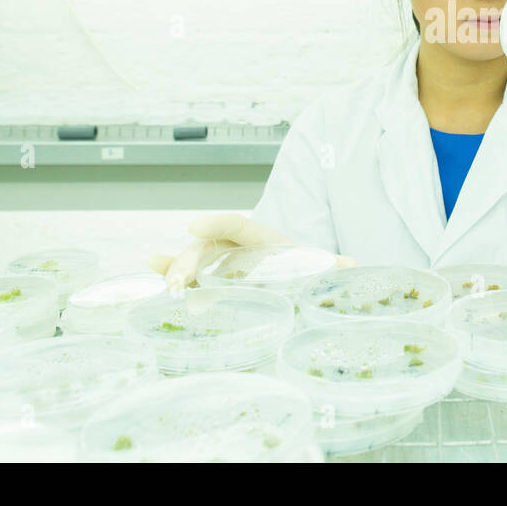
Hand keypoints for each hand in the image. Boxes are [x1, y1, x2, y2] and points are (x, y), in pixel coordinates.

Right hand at [147, 213, 355, 289]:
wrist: (292, 272)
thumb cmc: (300, 266)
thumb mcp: (313, 265)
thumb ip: (330, 266)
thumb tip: (352, 265)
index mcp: (260, 238)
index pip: (236, 224)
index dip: (216, 223)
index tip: (194, 225)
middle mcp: (235, 245)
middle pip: (209, 246)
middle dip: (191, 259)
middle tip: (178, 278)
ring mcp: (221, 260)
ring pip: (194, 259)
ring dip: (177, 268)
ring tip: (166, 282)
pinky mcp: (211, 278)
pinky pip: (189, 273)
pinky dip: (172, 272)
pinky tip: (154, 271)